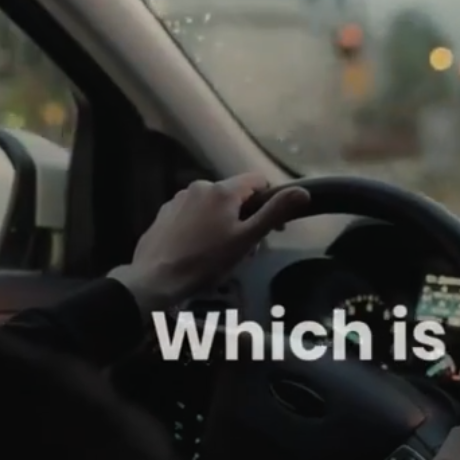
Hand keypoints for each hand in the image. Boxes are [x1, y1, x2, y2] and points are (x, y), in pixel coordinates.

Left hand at [108, 173, 309, 312]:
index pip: (258, 181)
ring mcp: (179, 199)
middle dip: (246, 218)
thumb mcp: (246, 239)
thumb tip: (303, 191)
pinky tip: (198, 251)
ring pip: (213, 206)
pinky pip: (193, 214)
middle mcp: (200, 186)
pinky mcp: (165, 213)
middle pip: (235, 196)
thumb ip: (274, 212)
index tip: (273, 228)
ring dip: (224, 223)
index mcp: (223, 190)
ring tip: (221, 254)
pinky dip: (202, 227)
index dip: (270, 201)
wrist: (155, 279)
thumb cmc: (206, 261)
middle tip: (246, 250)